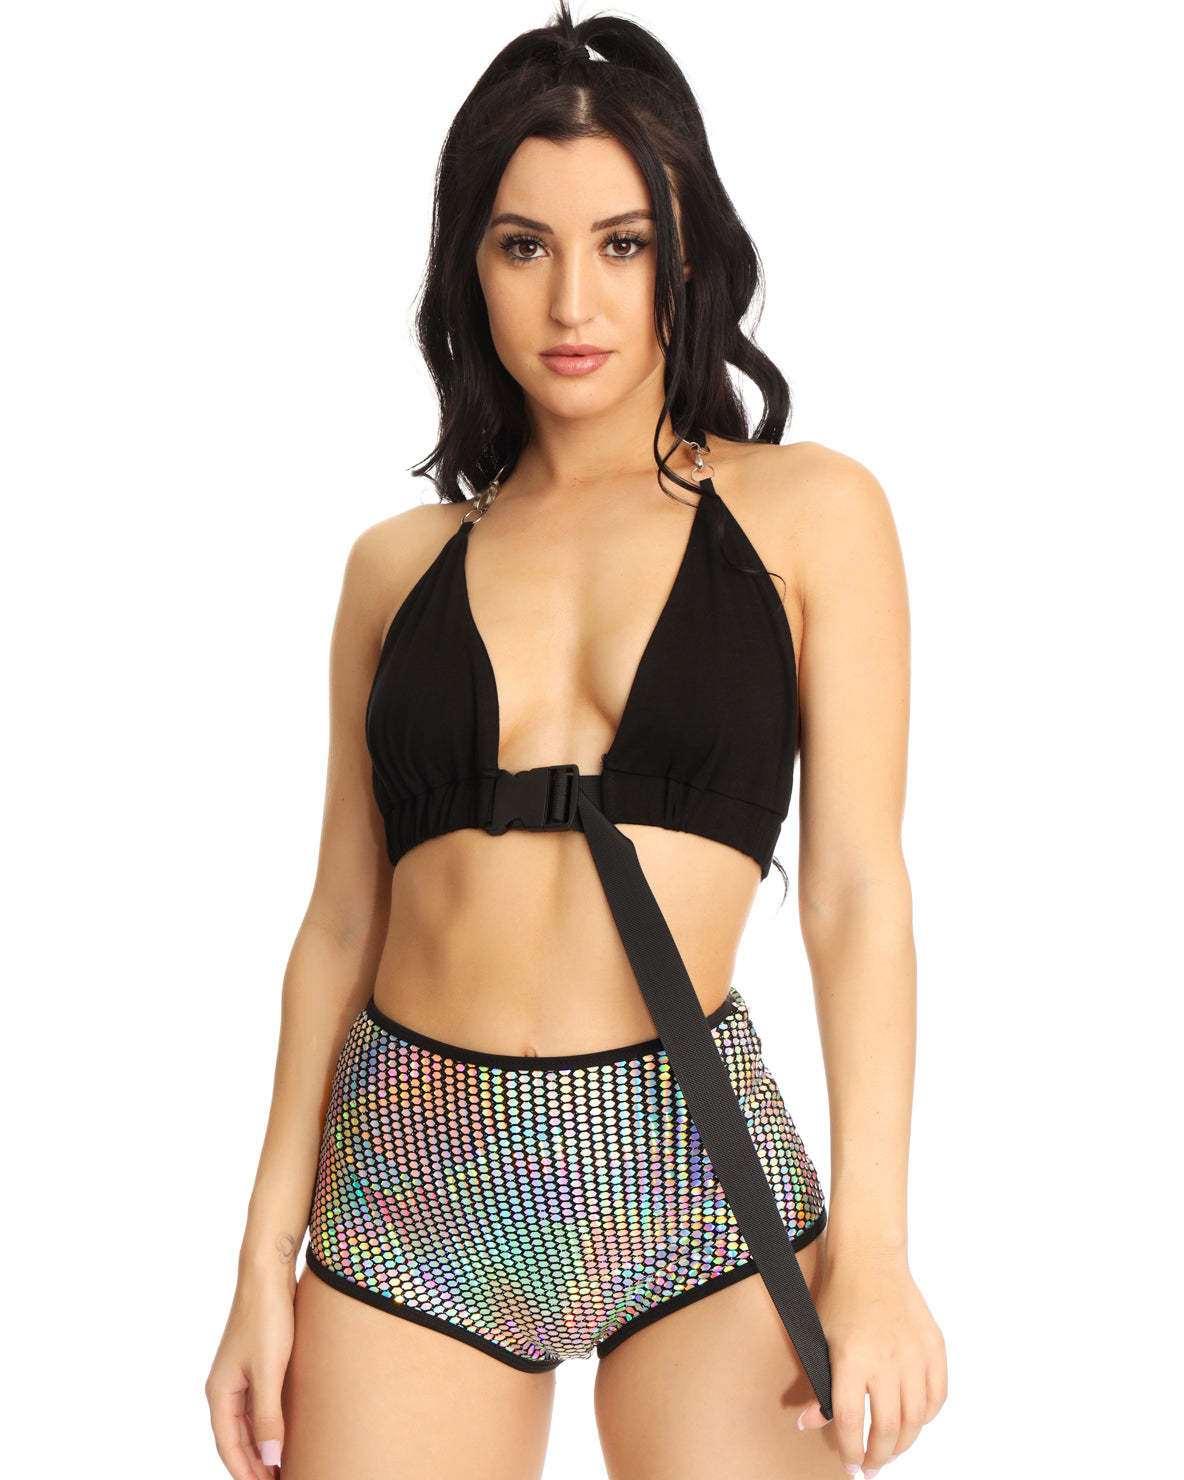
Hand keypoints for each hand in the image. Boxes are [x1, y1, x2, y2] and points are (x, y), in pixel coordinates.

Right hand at [205, 1268, 296, 1478]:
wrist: (269, 1273)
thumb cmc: (267, 1317)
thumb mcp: (269, 1370)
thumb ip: (268, 1417)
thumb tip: (269, 1460)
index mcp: (220, 1392)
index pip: (228, 1447)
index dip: (246, 1473)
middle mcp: (225, 1388)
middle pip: (236, 1440)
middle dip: (253, 1466)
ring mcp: (239, 1376)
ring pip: (246, 1425)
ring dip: (260, 1449)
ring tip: (282, 1468)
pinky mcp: (255, 1365)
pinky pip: (256, 1408)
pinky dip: (266, 1427)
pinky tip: (283, 1435)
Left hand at [796, 1254, 946, 1475]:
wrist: (870, 1260)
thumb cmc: (838, 1299)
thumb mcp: (818, 1339)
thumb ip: (818, 1384)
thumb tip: (809, 1423)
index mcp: (850, 1358)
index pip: (850, 1421)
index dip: (850, 1450)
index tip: (850, 1465)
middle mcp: (886, 1359)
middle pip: (887, 1428)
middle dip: (878, 1456)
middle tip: (872, 1467)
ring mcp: (914, 1352)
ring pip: (916, 1419)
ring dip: (904, 1442)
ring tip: (891, 1450)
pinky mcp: (934, 1345)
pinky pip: (937, 1395)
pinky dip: (928, 1416)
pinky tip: (914, 1421)